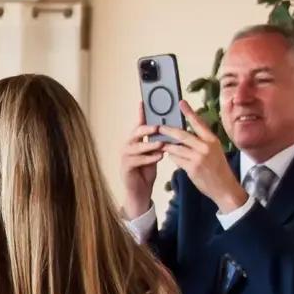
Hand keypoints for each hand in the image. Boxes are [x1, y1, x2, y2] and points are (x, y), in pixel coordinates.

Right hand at [120, 101, 164, 217]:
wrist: (139, 191)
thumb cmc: (146, 171)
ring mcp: (125, 156)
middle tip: (157, 127)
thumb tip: (169, 129)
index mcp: (135, 141)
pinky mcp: (125, 167)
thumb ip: (158, 142)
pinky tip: (158, 157)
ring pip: (136, 147)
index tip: (143, 102)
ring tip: (161, 143)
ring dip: (149, 144)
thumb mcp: (154, 153)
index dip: (140, 113)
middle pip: (135, 133)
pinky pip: (137, 160)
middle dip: (146, 129)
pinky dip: (148, 158)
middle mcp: (128, 146)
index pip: (139, 124)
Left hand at [158, 102, 245, 212]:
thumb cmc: (218, 169)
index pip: (199, 123)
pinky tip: (168, 155)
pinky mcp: (192, 168)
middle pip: (182, 135)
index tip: (181, 103)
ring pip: (176, 148)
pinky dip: (171, 156)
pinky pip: (176, 159)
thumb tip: (184, 136)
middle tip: (158, 126)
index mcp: (212, 140)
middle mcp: (206, 147)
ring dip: (166, 145)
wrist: (225, 188)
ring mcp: (198, 157)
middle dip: (168, 130)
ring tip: (158, 142)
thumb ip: (201, 142)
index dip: (189, 112)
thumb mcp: (215, 151)